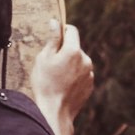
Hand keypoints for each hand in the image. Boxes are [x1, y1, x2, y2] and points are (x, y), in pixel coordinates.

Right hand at [31, 20, 94, 134]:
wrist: (55, 112)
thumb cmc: (45, 83)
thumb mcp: (44, 58)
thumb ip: (53, 39)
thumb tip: (55, 22)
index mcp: (74, 50)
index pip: (72, 30)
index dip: (62, 31)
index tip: (54, 38)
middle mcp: (86, 60)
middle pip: (75, 47)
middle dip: (65, 50)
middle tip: (51, 63)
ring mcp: (89, 74)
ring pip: (79, 61)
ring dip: (70, 63)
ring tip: (57, 77)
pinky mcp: (90, 85)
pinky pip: (82, 74)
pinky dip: (74, 75)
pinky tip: (63, 85)